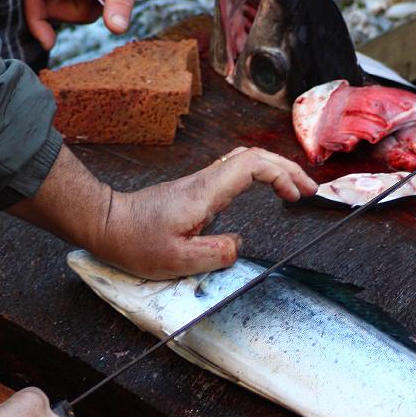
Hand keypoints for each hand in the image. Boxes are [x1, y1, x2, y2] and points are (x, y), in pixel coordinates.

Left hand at [93, 147, 317, 278]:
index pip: (252, 166)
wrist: (106, 224)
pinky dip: (256, 176)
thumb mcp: (178, 259)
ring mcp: (198, 183)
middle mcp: (204, 181)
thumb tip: (238, 245)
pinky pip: (232, 172)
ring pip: (243, 160)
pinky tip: (261, 190)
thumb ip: (215, 254)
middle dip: (286, 169)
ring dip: (272, 170)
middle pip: (253, 157)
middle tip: (309, 190)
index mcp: (205, 192)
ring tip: (292, 189)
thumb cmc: (136, 242)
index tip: (296, 197)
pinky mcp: (193, 190)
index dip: (281, 175)